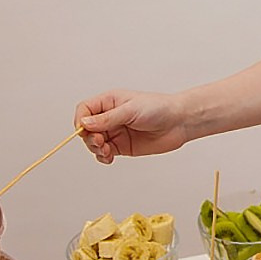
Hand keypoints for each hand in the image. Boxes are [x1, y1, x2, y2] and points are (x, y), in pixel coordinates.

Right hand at [75, 90, 189, 163]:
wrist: (179, 122)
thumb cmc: (158, 108)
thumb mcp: (131, 110)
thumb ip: (107, 118)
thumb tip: (85, 123)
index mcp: (109, 102)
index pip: (85, 110)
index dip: (81, 120)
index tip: (85, 130)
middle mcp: (110, 117)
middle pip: (86, 129)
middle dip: (89, 137)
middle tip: (100, 142)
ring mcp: (115, 132)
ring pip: (94, 143)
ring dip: (95, 149)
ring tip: (106, 151)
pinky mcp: (122, 146)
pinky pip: (105, 153)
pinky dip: (103, 157)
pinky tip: (109, 157)